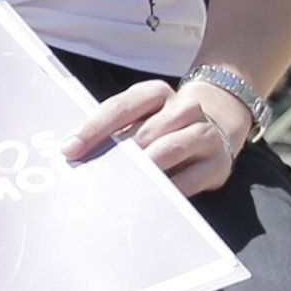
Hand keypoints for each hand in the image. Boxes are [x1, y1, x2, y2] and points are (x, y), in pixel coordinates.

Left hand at [71, 75, 249, 199]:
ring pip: (170, 149)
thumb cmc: (159, 128)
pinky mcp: (219, 162)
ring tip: (126, 182)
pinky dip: (169, 188)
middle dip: (119, 154)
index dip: (93, 129)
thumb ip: (111, 131)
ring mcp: (205, 133)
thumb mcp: (137, 119)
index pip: (121, 107)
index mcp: (156, 93)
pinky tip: (152, 197)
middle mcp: (185, 108)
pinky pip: (190, 179)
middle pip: (145, 130)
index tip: (70, 149)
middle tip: (98, 173)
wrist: (214, 130)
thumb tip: (73, 151)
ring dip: (145, 167)